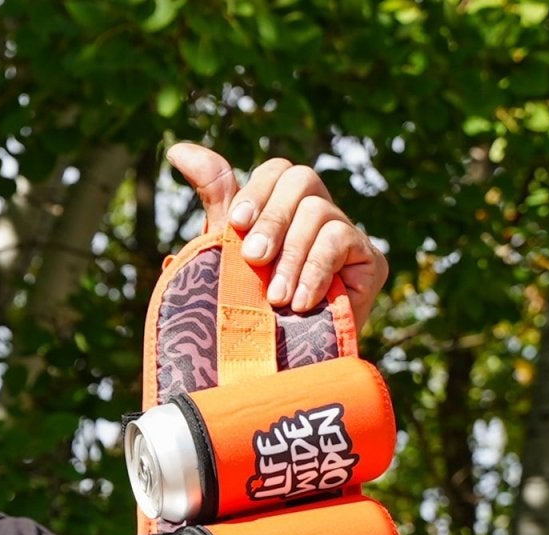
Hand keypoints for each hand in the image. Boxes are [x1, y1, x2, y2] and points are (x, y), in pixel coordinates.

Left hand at [167, 143, 388, 332]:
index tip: (235, 223)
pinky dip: (315, 270)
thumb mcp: (223, 251)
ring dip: (290, 255)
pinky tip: (301, 302)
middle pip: (301, 179)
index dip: (257, 190)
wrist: (273, 371)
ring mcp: (345, 236)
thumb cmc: (244, 312)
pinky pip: (341, 241)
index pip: (277, 170)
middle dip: (272, 218)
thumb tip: (178, 148)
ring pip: (318, 211)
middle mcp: (315, 216)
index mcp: (281, 210)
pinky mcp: (370, 261)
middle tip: (253, 259)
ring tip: (275, 296)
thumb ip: (214, 196)